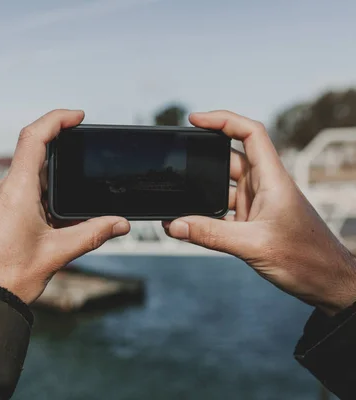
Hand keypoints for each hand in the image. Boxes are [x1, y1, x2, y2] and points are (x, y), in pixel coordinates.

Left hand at [0, 110, 129, 303]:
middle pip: (34, 160)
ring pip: (26, 181)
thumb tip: (119, 223)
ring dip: (49, 191)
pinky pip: (15, 195)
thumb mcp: (56, 254)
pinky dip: (36, 201)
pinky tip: (48, 225)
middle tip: (80, 182)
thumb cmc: (7, 278)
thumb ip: (92, 234)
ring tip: (64, 217)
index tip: (77, 117)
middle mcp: (0, 189)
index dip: (56, 119)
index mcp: (16, 191)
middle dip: (61, 168)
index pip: (34, 137)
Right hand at [163, 110, 355, 315]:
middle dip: (202, 158)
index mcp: (273, 178)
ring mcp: (258, 204)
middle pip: (229, 158)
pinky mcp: (253, 222)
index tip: (195, 120)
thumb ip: (211, 234)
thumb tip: (174, 225)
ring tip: (176, 198)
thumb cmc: (306, 260)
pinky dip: (205, 214)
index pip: (249, 133)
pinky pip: (222, 211)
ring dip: (201, 192)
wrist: (328, 284)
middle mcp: (264, 186)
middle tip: (176, 161)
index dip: (223, 120)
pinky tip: (188, 224)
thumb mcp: (254, 246)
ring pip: (222, 187)